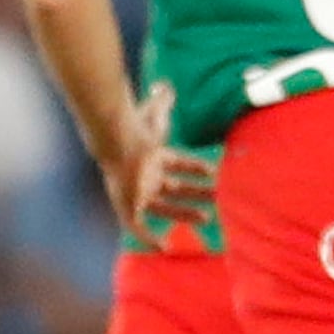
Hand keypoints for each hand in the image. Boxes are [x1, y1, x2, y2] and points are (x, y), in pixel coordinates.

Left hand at [111, 82, 217, 237]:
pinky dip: (150, 239)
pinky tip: (165, 248)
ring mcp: (135, 192)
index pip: (176, 163)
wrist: (117, 141)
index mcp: (151, 155)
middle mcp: (143, 175)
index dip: (194, 167)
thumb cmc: (136, 127)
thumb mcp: (155, 113)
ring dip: (183, 214)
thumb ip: (161, 100)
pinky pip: (138, 228)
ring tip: (207, 219)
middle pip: (172, 188)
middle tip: (217, 198)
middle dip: (194, 193)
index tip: (213, 171)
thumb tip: (165, 85)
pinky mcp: (127, 206)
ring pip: (162, 207)